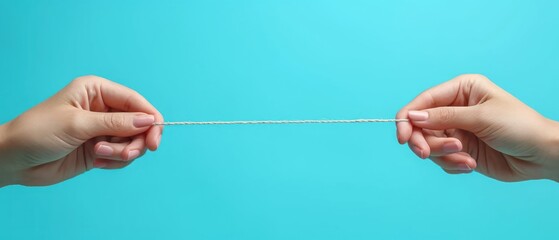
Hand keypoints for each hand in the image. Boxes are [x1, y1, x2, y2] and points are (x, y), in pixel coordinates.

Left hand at [0, 76, 163, 185]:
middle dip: (135, 141)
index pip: (136, 102)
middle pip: (140, 124)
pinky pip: (122, 155)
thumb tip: (149, 121)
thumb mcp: (78, 125)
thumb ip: (116, 123)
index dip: (151, 119)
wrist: (13, 160)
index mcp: (97, 90)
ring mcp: (103, 129)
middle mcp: (104, 108)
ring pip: (133, 142)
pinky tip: (96, 161)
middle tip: (125, 154)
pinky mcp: (100, 148)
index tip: (155, 140)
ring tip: (99, 155)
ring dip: (122, 152)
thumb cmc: (38, 132)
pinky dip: (115, 161)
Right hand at [396, 74, 558, 181]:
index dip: (408, 118)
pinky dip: (451, 164)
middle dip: (424, 142)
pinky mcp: (459, 149)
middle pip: (420, 125)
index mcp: (461, 89)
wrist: (542, 155)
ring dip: (443, 155)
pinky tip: (470, 164)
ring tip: (465, 158)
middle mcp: (455, 108)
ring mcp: (456, 130)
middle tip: (426, 154)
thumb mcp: (480, 118)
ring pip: (429, 144)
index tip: (402, 136)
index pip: (424, 102)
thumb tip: (412, 117)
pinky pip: (440, 159)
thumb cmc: (519, 127)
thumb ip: (443, 117)